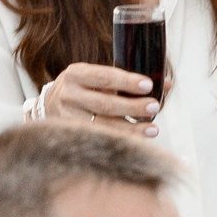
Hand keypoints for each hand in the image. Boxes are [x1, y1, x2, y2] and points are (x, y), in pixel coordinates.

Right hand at [37, 61, 170, 135]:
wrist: (50, 106)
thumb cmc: (84, 90)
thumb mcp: (98, 78)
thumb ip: (128, 80)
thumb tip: (166, 83)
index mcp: (76, 74)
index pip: (104, 77)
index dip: (126, 81)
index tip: (148, 85)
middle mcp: (67, 95)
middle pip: (104, 103)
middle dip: (132, 106)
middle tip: (154, 107)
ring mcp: (66, 118)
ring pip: (101, 125)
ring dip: (130, 128)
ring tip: (153, 129)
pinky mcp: (70, 135)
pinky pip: (98, 139)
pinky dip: (120, 140)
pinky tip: (137, 142)